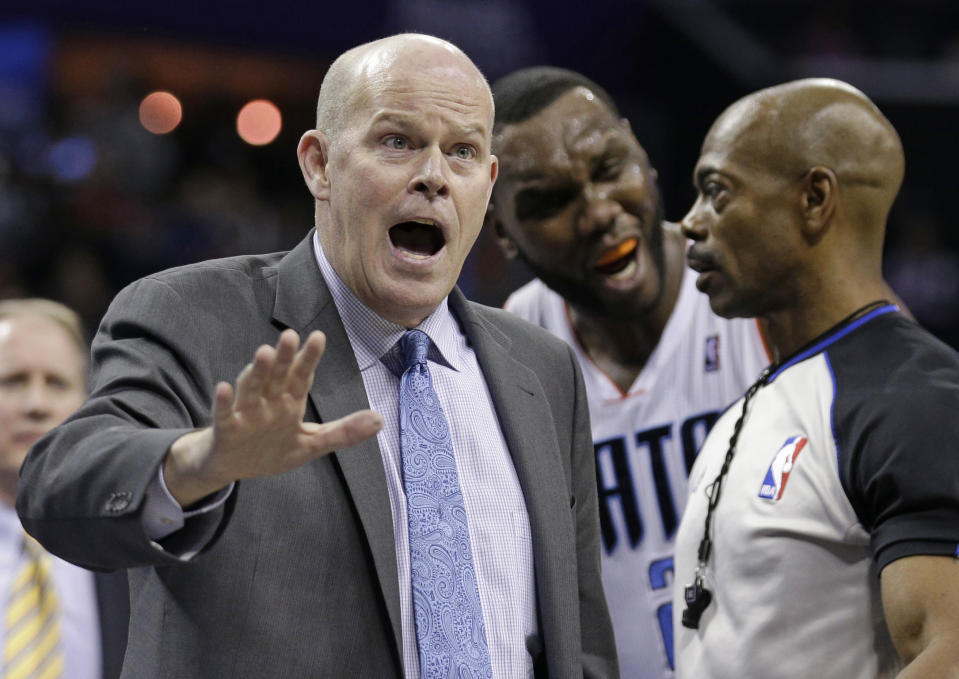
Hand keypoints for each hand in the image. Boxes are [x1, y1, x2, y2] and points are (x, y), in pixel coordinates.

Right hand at [164, 329, 383, 505]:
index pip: (302, 376)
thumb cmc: (271, 450)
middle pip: (278, 376)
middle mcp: (269, 402)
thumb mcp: (312, 444)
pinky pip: (224, 413)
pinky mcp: (226, 428)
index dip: (309, 358)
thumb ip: (343, 432)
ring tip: (263, 353)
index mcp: (290, 402)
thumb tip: (380, 420)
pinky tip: (223, 387)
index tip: (318, 336)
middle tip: (290, 335)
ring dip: (257, 371)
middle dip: (284, 357)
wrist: (232, 468)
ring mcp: (246, 413)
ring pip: (252, 388)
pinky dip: (223, 401)